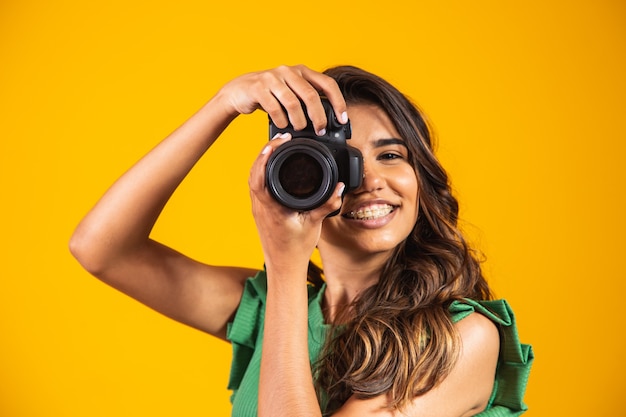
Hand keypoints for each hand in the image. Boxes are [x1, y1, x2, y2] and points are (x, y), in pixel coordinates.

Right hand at [214, 65, 348, 135]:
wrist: (239, 90)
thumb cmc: (269, 93)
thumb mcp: (291, 92)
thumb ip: (306, 100)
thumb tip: (326, 121)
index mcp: (301, 71)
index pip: (327, 83)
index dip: (338, 102)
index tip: (343, 119)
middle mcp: (288, 71)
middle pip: (310, 95)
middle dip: (318, 116)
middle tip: (320, 130)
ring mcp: (272, 78)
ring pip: (293, 103)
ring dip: (299, 121)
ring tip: (299, 128)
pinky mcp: (258, 88)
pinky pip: (274, 108)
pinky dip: (281, 121)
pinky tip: (282, 126)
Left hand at [248, 133, 344, 274]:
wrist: (284, 267)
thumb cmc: (296, 249)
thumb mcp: (315, 224)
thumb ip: (328, 204)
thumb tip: (340, 187)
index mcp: (270, 207)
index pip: (260, 175)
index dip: (267, 155)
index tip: (279, 141)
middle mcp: (259, 206)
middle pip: (254, 171)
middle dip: (266, 152)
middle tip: (282, 139)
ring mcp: (257, 208)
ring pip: (253, 177)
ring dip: (263, 161)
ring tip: (277, 147)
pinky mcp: (259, 210)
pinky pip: (257, 185)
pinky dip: (263, 171)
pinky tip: (273, 166)